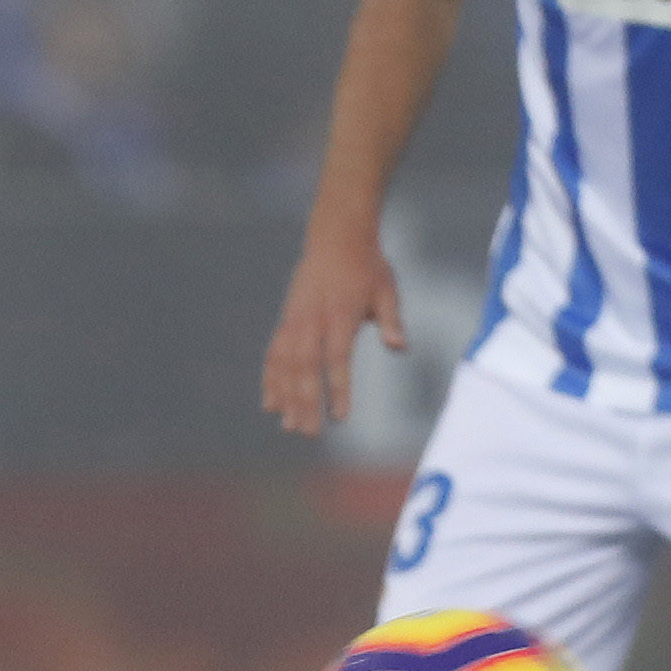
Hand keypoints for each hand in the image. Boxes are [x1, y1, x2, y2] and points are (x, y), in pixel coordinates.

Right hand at [260, 225, 403, 435]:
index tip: (340, 417)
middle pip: (304, 367)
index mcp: (339, 314)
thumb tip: (400, 347)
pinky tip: (270, 403)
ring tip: (288, 425)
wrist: (336, 237)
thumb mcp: (387, 290)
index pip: (336, 358)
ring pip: (284, 364)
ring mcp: (294, 320)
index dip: (337, 388)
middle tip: (308, 433)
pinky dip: (270, 380)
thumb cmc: (367, 266)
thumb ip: (391, 320)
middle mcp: (312, 319)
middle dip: (305, 402)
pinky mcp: (286, 320)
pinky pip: (274, 354)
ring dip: (285, 396)